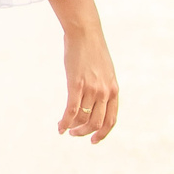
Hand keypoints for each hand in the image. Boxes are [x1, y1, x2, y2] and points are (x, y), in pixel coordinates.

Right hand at [50, 0, 118, 142]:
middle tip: (75, 134)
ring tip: (65, 129)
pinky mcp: (77, 84)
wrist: (85, 33)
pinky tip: (60, 126)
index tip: (93, 140)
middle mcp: (105, 92)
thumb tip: (94, 101)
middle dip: (84, 133)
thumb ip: (102, 87)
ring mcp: (91, 88)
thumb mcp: (104, 71)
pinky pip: (71, 110)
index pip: (111, 120)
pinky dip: (65, 122)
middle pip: (96, 123)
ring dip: (73, 128)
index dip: (102, 133)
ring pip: (82, 118)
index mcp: (113, 90)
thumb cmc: (92, 50)